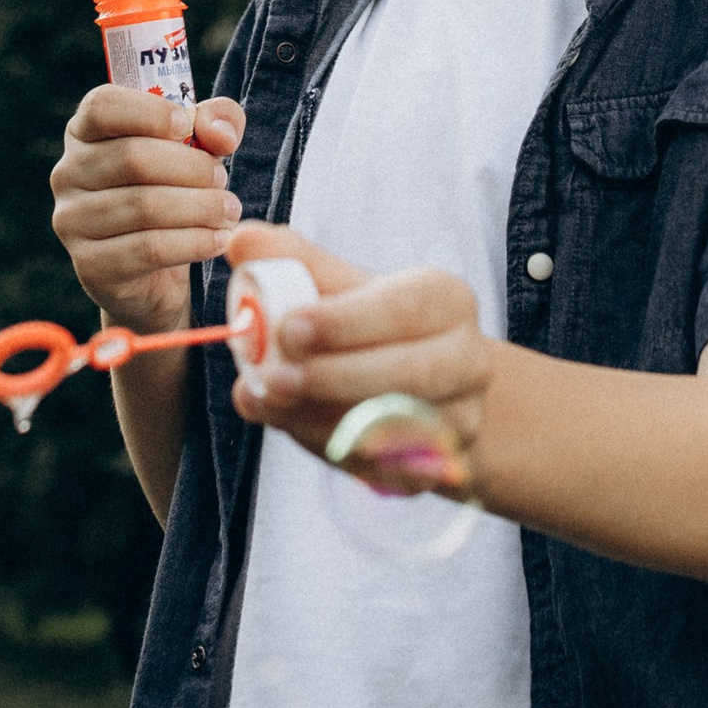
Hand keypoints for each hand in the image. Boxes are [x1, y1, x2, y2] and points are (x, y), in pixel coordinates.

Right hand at [51, 89, 246, 335]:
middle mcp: (68, 174)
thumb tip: (219, 134)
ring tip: (228, 210)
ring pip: (144, 206)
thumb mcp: (199, 147)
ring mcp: (73, 221)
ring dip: (199, 207)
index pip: (102, 106)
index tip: (187, 125)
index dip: (149, 112)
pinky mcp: (91, 265)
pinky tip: (218, 239)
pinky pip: (148, 249)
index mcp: (85, 133)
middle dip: (191, 167)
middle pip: (132, 157)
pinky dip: (193, 242)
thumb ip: (216, 122)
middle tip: (222, 180)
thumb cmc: (173, 191)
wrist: (156, 271)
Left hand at [223, 223, 492, 496]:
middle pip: (411, 372)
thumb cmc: (368, 324)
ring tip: (266, 400)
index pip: (406, 307)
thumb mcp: (339, 287)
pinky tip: (291, 426)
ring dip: (323, 418)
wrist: (420, 388)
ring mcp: (460, 419)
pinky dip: (332, 449)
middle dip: (334, 377)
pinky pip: (385, 467)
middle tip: (269, 378)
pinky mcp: (438, 466)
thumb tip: (239, 240)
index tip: (288, 327)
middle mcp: (467, 359)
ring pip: (396, 428)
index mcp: (447, 300)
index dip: (347, 321)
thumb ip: (290, 262)